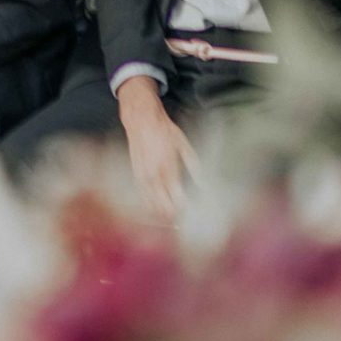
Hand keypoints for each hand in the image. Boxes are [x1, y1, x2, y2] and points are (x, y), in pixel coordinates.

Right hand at [117, 77, 197, 220]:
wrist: (141, 120)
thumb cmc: (164, 131)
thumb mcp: (184, 145)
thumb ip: (195, 167)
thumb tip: (204, 185)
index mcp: (168, 169)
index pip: (178, 200)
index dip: (186, 211)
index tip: (194, 214)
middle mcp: (154, 176)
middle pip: (164, 207)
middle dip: (176, 216)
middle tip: (186, 219)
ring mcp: (143, 178)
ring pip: (152, 206)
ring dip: (163, 214)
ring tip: (175, 218)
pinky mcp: (136, 176)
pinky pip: (143, 198)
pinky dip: (151, 206)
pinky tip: (159, 210)